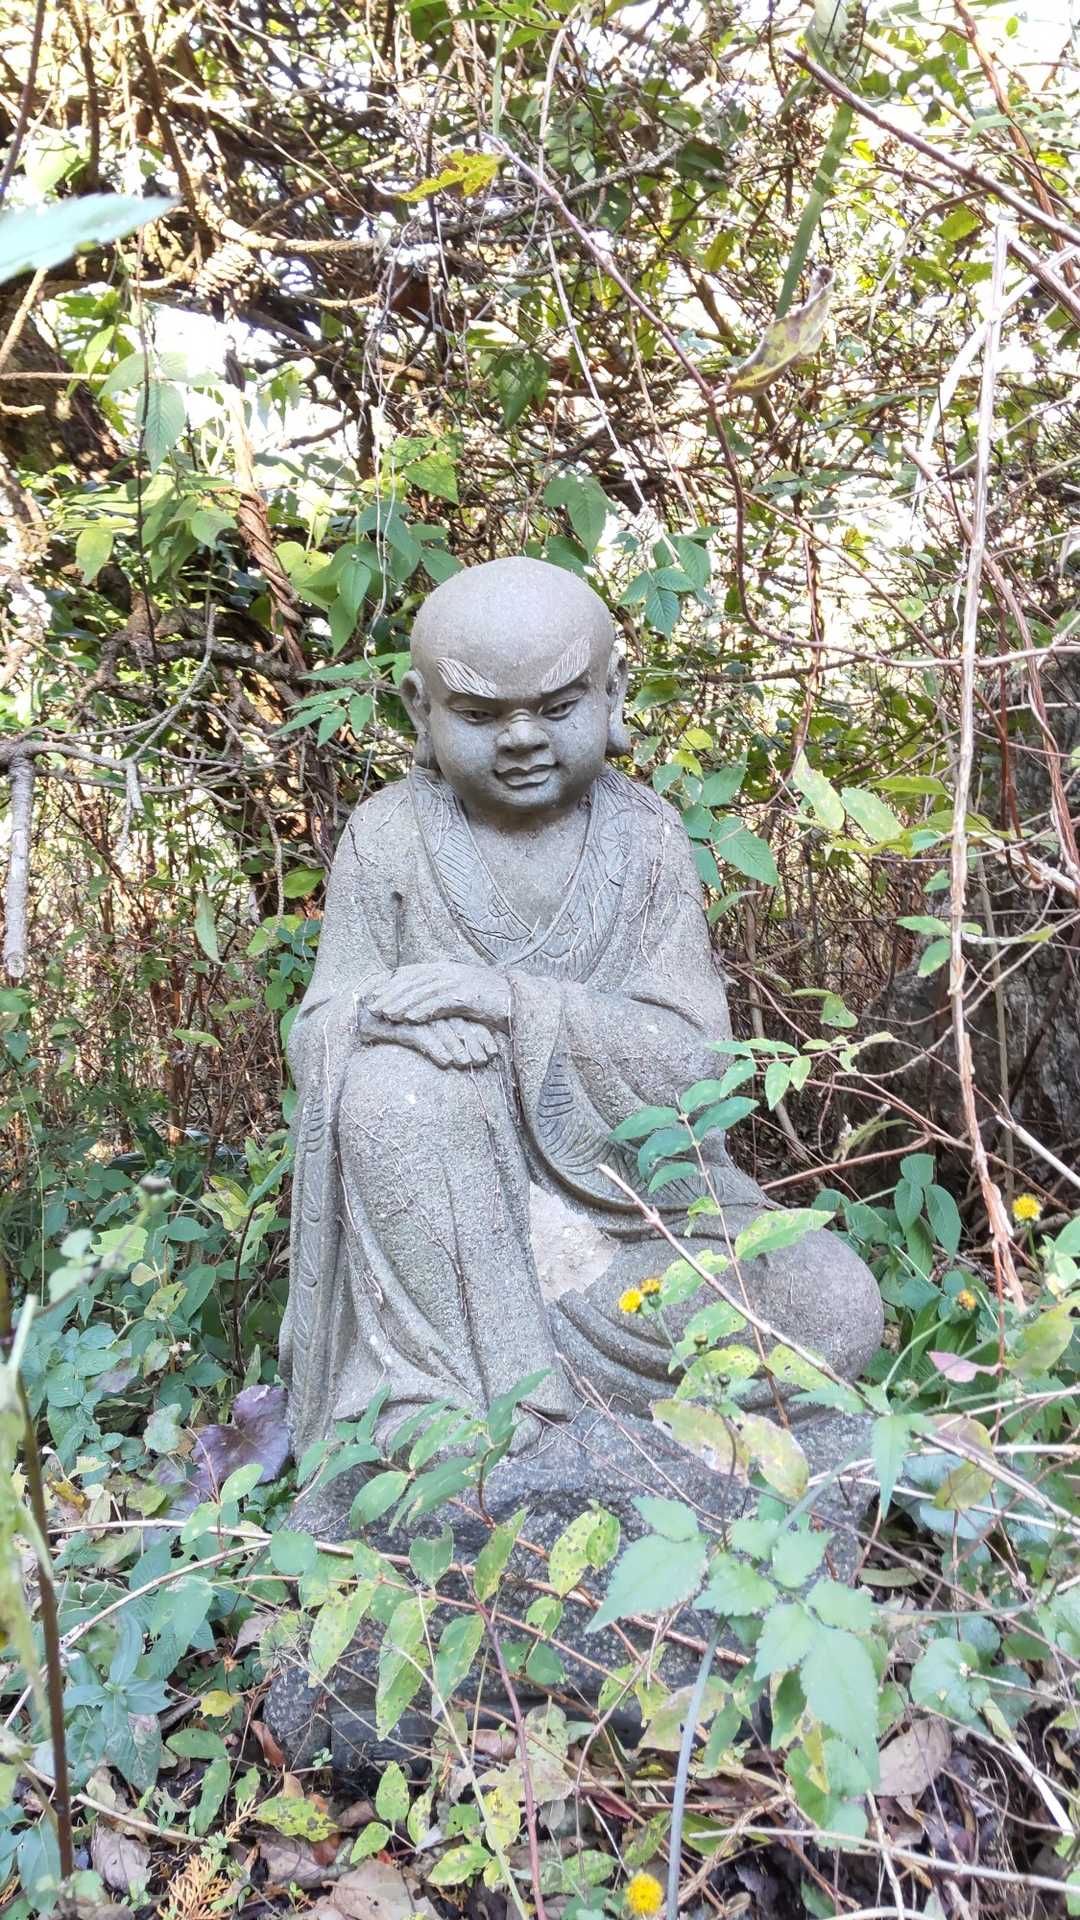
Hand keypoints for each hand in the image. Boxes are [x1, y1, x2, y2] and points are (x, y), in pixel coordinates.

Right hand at [361, 1014, 499, 1068]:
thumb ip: (438, 1035)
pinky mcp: (398, 1021)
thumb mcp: (418, 1029)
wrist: (355, 1016)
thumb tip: (461, 1055)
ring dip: (457, 1047)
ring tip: (467, 1063)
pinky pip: (421, 1035)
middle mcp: (426, 1003)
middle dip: (473, 1042)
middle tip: (485, 1060)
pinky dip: (435, 1048)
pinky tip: (446, 1063)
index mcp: (434, 1001)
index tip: (493, 1053)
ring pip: (442, 1028)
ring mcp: (412, 1010)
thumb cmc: (390, 1025)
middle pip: (457, 1021)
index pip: (464, 1017)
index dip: (480, 1034)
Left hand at [368, 963, 510, 1031]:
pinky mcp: (468, 994)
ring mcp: (459, 980)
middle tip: (370, 1006)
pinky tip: (409, 1019)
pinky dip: (423, 1009)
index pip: (408, 973)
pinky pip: (440, 1001)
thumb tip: (413, 1011)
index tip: (370, 994)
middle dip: (389, 992)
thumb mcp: (459, 1000)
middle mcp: (449, 970)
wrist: (522, 1005)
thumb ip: (437, 1001)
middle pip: (411, 979)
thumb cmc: (489, 1005)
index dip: (388, 983)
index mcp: (444, 969)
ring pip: (422, 989)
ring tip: (384, 1014)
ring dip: (401, 1002)